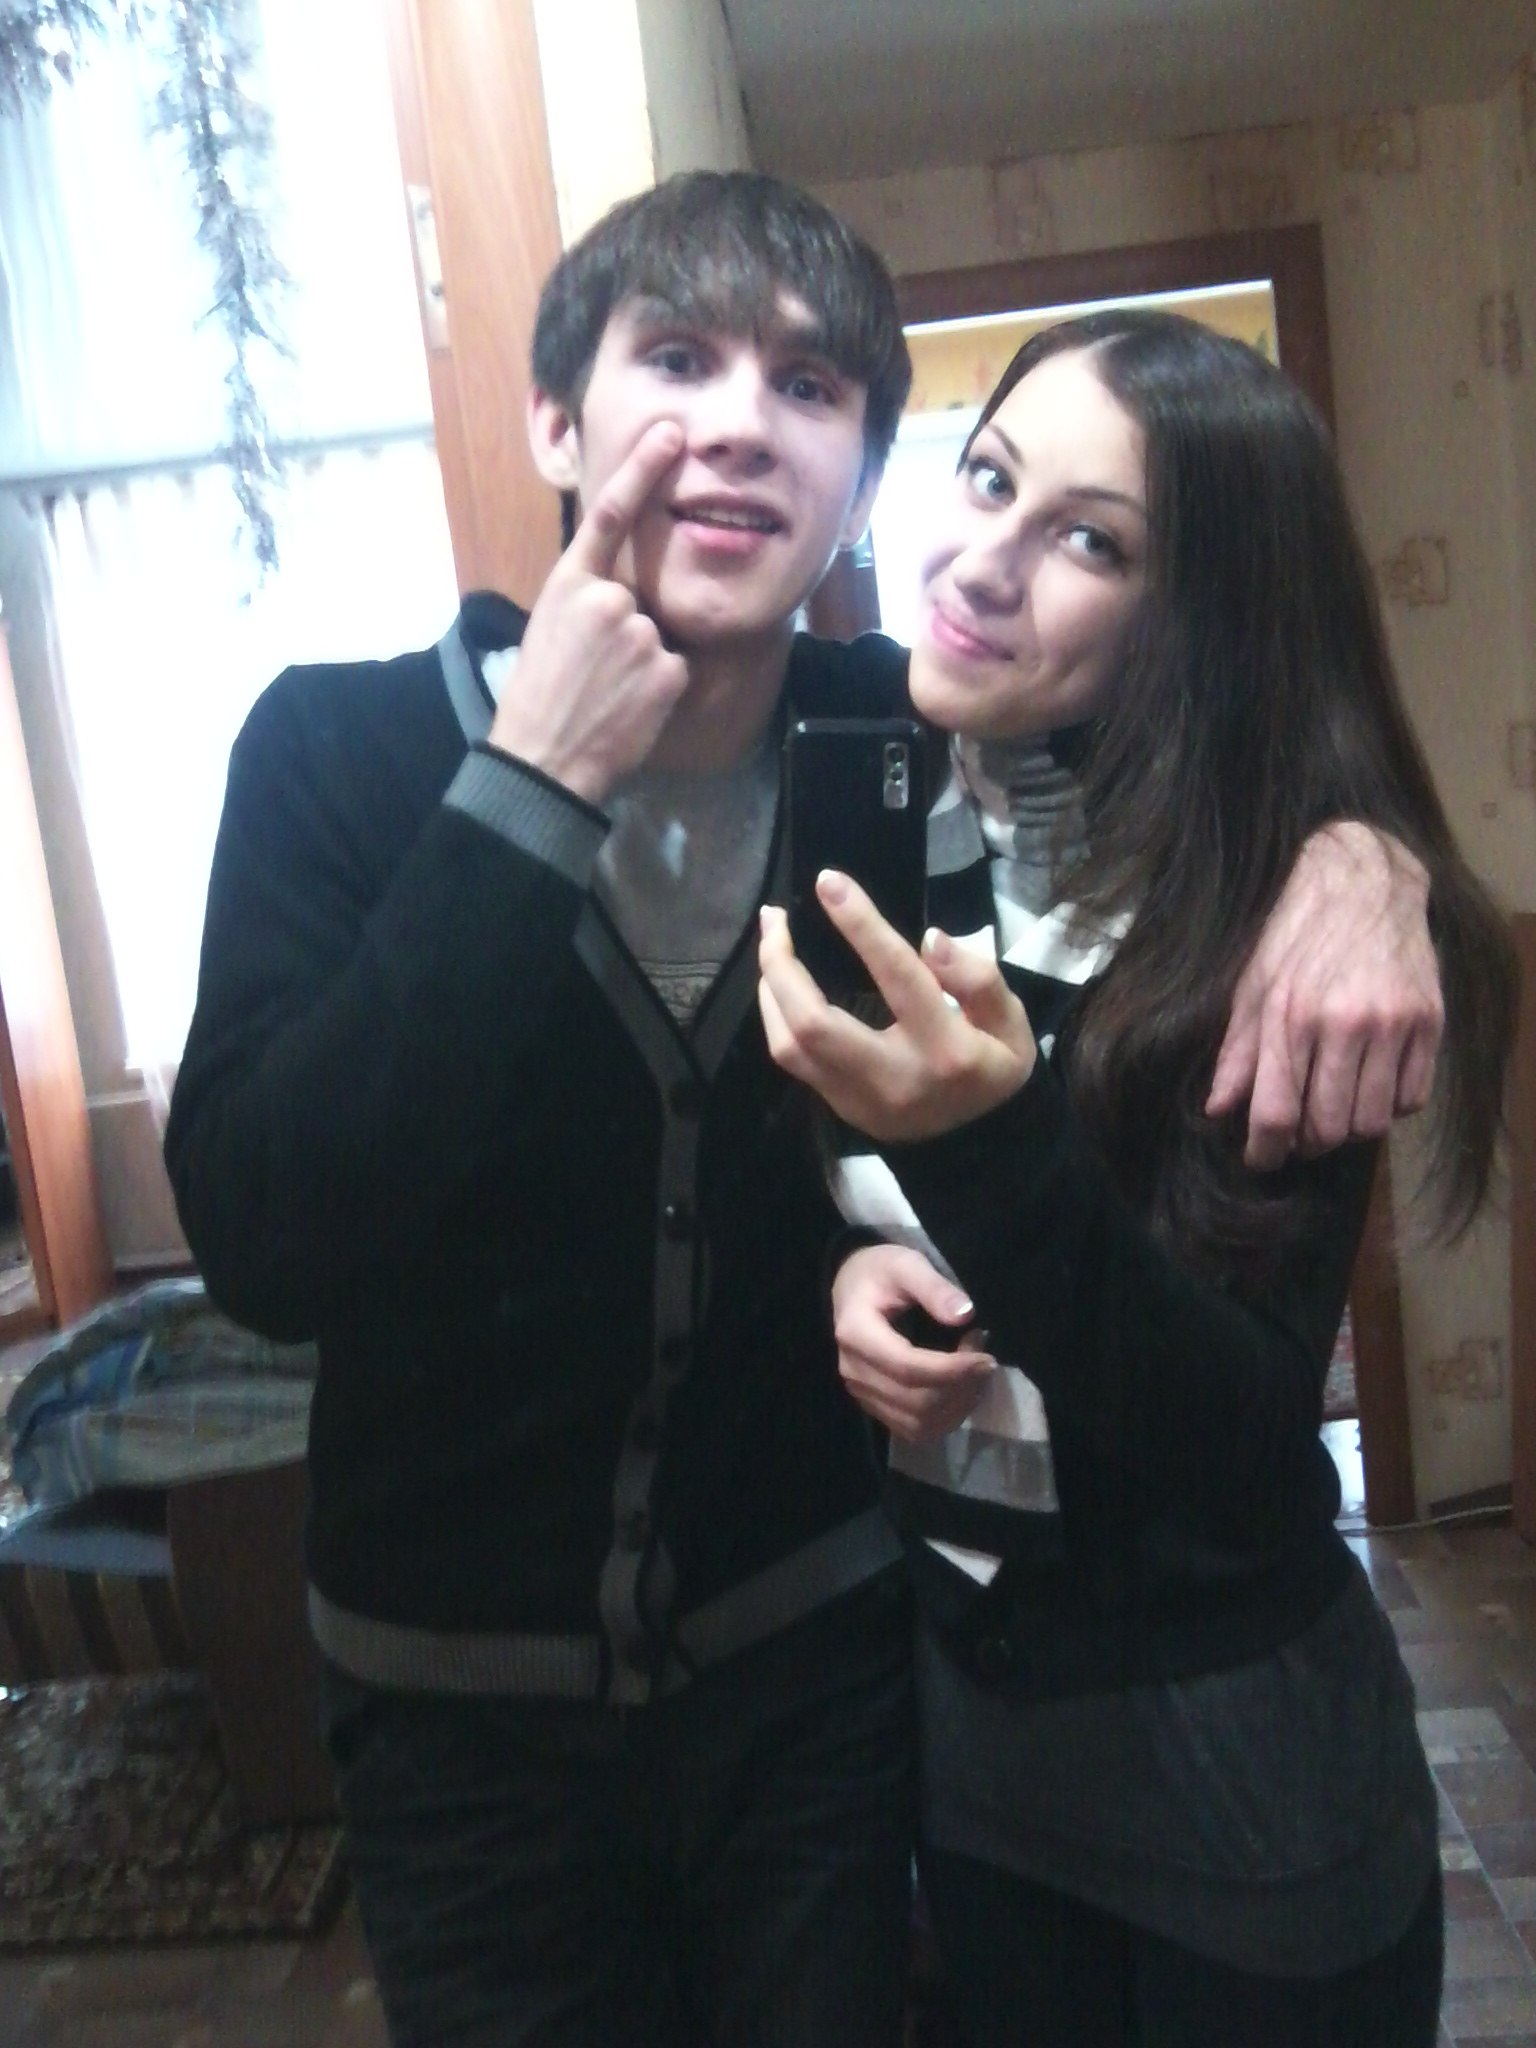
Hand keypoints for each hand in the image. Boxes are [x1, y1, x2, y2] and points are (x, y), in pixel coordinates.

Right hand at [488, 422, 689, 803]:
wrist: (541, 760)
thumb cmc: (538, 701)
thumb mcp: (549, 630)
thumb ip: (587, 601)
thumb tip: (622, 599)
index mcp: (568, 584)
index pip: (610, 514)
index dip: (642, 469)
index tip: (671, 434)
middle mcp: (608, 598)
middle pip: (640, 602)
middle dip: (627, 635)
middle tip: (592, 676)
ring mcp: (641, 632)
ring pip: (658, 639)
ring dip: (641, 666)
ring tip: (605, 697)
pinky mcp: (667, 668)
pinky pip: (674, 671)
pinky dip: (657, 691)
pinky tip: (628, 711)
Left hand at [757, 872, 1035, 1140]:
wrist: (979, 1146)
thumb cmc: (992, 1069)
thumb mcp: (1011, 1024)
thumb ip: (978, 979)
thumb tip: (931, 939)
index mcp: (945, 1050)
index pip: (897, 977)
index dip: (860, 924)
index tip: (829, 882)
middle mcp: (893, 1077)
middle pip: (814, 1023)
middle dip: (782, 963)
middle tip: (774, 916)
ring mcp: (858, 1098)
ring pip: (789, 1045)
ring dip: (771, 988)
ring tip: (773, 943)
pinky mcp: (838, 1106)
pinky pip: (791, 1059)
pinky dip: (776, 1015)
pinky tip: (780, 985)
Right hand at [833, 1244, 995, 1440]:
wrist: (853, 1287)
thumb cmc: (881, 1272)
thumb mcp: (907, 1264)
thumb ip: (934, 1288)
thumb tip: (966, 1315)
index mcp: (856, 1334)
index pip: (908, 1368)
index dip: (953, 1370)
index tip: (987, 1359)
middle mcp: (854, 1371)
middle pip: (916, 1401)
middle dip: (961, 1385)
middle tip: (984, 1356)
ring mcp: (862, 1393)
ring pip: (919, 1422)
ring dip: (958, 1405)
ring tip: (976, 1373)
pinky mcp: (874, 1406)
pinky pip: (914, 1429)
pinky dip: (946, 1418)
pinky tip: (962, 1391)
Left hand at [1207, 823, 1443, 1167]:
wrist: (1365, 884)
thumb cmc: (1297, 935)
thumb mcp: (1254, 986)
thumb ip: (1238, 1052)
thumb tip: (1217, 1109)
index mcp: (1290, 1016)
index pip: (1275, 1113)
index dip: (1265, 1150)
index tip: (1262, 1160)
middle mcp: (1343, 1025)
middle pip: (1328, 1128)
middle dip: (1308, 1142)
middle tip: (1300, 1133)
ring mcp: (1392, 1025)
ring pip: (1372, 1122)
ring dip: (1349, 1129)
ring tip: (1335, 1108)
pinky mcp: (1429, 1022)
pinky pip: (1412, 1100)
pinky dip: (1390, 1107)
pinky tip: (1372, 1085)